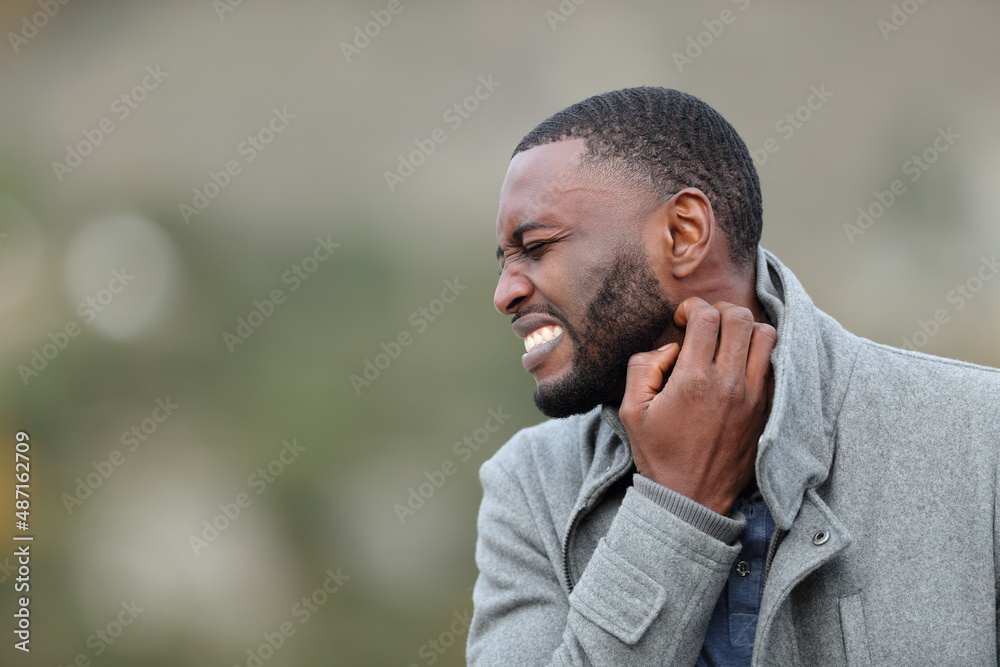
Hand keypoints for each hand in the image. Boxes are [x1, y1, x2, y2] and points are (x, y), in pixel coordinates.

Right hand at [619, 298, 775, 515]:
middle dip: (721, 311)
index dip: (693, 308)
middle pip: (740, 318)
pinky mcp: (766, 410)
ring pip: (766, 336)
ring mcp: (753, 396)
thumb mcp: (630, 411)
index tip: (682, 319)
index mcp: (693, 379)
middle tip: (706, 323)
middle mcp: (729, 383)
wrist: (691, 499)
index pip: (706, 317)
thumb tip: (669, 348)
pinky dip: (760, 353)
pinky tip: (741, 362)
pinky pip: (774, 365)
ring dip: (746, 328)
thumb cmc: (658, 455)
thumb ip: (642, 367)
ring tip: (728, 338)